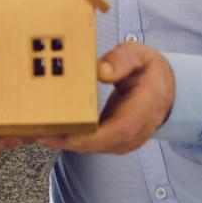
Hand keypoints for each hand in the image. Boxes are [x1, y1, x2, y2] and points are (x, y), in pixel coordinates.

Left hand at [38, 42, 174, 154]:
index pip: (121, 129)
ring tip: (37, 132)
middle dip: (69, 141)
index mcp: (145, 106)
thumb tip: (101, 71)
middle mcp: (137, 129)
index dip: (94, 136)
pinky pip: (92, 145)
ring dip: (65, 142)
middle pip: (102, 144)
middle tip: (39, 132)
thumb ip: (121, 60)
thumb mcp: (138, 54)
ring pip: (94, 147)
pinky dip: (71, 140)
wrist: (164, 89)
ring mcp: (127, 139)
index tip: (69, 134)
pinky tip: (49, 131)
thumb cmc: (148, 70)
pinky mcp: (116, 142)